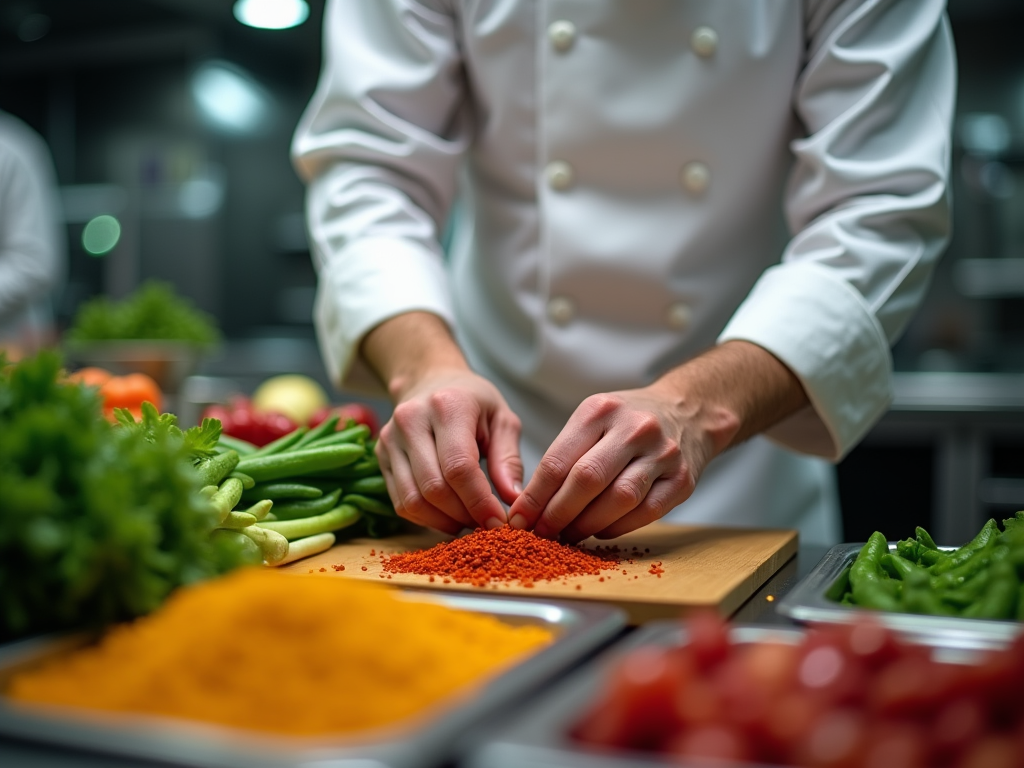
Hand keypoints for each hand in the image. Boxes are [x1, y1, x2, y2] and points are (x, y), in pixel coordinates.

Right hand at [361, 312, 523, 535]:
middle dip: (464, 515)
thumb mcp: (503, 419)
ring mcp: (390, 439)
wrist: (430, 380)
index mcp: (447, 406)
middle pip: (434, 488)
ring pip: (413, 500)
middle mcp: (411, 420)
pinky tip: (448, 515)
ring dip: (444, 521)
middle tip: (487, 524)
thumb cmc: (473, 401)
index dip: (479, 501)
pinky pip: (400, 501)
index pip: (459, 467)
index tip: (499, 521)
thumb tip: (514, 501)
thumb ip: (509, 460)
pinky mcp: (381, 456)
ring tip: (468, 520)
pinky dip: (426, 518)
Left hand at [506, 386, 720, 542]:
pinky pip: (646, 513)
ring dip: (587, 525)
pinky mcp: (683, 479)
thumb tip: (530, 505)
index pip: (558, 460)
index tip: (518, 519)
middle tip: (542, 533)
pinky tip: (600, 530)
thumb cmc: (627, 421)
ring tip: (569, 534)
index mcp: (601, 410)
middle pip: (587, 480)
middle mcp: (634, 428)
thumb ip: (564, 455)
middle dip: (558, 513)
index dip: (535, 497)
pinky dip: (617, 527)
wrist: (689, 411)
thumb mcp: (592, 419)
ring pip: (619, 499)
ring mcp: (663, 454)